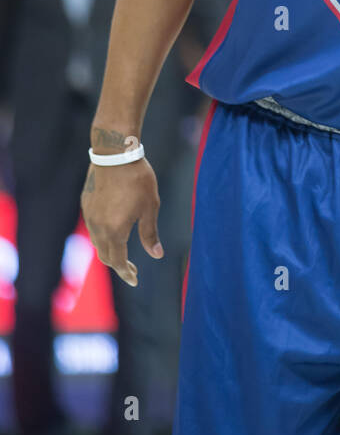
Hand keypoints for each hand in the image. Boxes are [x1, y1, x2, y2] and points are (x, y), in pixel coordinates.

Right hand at [80, 157, 162, 286]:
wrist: (115, 153)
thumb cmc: (138, 179)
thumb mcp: (150, 207)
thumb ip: (150, 233)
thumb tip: (156, 255)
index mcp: (114, 231)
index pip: (118, 261)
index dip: (126, 273)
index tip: (134, 280)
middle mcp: (98, 227)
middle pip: (105, 256)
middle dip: (118, 265)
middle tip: (132, 269)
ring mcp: (90, 216)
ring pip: (97, 242)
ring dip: (110, 251)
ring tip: (124, 251)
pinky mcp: (86, 204)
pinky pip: (93, 227)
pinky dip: (103, 236)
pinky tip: (114, 230)